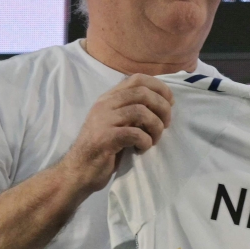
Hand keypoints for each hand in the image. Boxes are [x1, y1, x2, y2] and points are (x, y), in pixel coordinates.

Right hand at [59, 74, 174, 193]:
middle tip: (165, 125)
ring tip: (154, 139)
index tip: (170, 103)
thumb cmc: (104, 148)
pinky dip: (145, 141)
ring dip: (155, 127)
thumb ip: (133, 109)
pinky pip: (135, 133)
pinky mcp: (104, 138)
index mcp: (109, 98)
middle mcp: (105, 104)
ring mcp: (103, 120)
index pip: (138, 79)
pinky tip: (142, 148)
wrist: (79, 170)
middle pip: (143, 93)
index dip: (160, 88)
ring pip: (141, 111)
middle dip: (162, 108)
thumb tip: (165, 103)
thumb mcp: (118, 122)